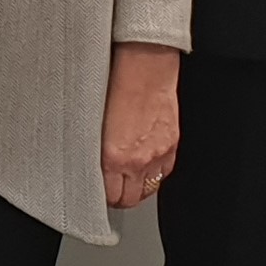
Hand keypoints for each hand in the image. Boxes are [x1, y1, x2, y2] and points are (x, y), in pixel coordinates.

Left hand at [101, 42, 180, 208]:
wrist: (145, 66)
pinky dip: (154, 172)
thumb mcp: (95, 122)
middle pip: (130, 200)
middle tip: (112, 189)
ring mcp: (158, 154)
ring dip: (138, 187)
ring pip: (149, 189)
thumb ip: (96, 150)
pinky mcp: (172, 145)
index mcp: (113, 156)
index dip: (103, 197)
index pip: (110, 197)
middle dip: (120, 197)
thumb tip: (93, 165)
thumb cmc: (116, 85)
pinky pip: (164, 172)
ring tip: (128, 178)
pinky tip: (145, 163)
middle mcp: (137, 160)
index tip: (98, 192)